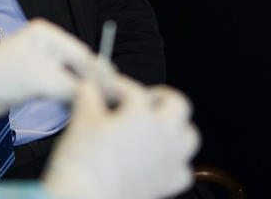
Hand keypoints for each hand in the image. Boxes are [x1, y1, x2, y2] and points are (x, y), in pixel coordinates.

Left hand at [0, 18, 99, 115]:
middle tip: (109, 101)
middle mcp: (44, 45)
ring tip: (95, 108)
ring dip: (79, 93)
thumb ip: (72, 87)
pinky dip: (66, 98)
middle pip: (77, 66)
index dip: (98, 73)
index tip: (115, 89)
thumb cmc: (3, 76)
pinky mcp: (33, 80)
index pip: (81, 53)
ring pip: (68, 79)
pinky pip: (57, 89)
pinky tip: (76, 109)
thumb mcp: (43, 81)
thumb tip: (96, 95)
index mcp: (46, 35)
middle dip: (90, 84)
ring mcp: (39, 63)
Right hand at [42, 79, 199, 198]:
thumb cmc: (84, 163)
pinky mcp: (167, 184)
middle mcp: (163, 135)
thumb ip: (89, 93)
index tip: (104, 88)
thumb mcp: (82, 118)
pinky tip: (156, 159)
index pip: (133, 89)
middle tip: (141, 99)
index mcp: (143, 115)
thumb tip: (91, 85)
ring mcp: (169, 161)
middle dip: (159, 98)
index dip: (116, 85)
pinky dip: (174, 161)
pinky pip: (183, 169)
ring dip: (175, 127)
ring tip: (154, 126)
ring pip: (189, 135)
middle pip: (177, 104)